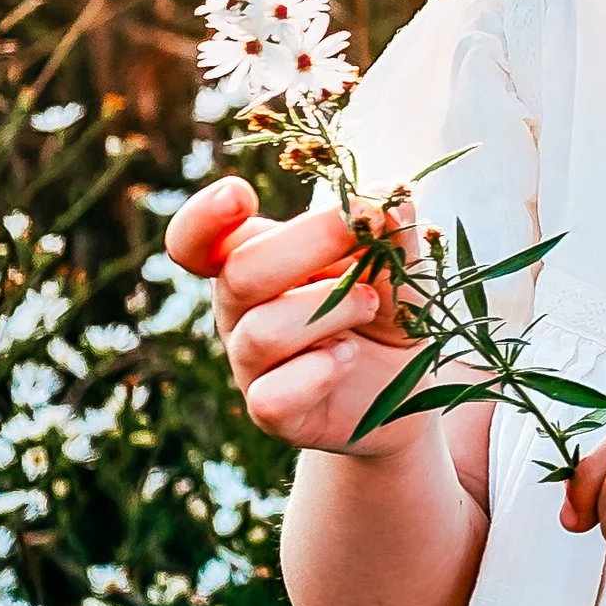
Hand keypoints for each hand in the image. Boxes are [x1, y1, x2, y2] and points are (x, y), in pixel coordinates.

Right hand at [167, 174, 422, 458]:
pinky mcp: (273, 413)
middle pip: (238, 273)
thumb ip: (392, 228)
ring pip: (262, 331)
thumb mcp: (399, 261)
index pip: (194, 242)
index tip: (240, 193)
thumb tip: (391, 193)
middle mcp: (240, 312)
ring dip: (332, 308)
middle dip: (309, 241)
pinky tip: (350, 357)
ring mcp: (251, 366)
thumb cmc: (389, 306)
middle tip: (367, 228)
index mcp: (253, 261)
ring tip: (373, 303)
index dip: (203, 218)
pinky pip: (272, 396)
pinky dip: (321, 371)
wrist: (411, 383)